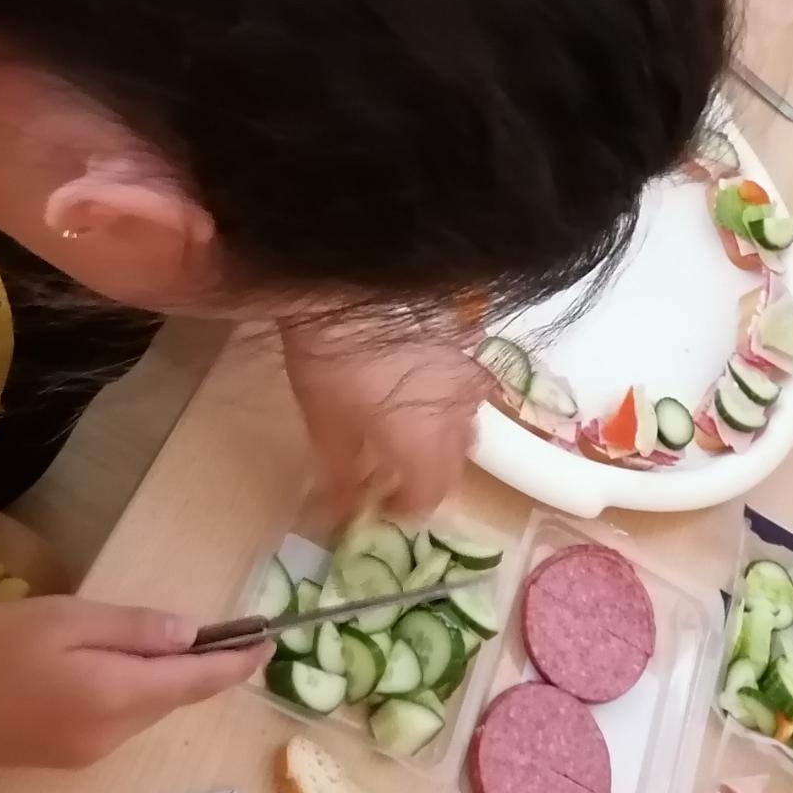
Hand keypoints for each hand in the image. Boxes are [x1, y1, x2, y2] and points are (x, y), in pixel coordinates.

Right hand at [0, 596, 267, 783]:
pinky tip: (117, 664)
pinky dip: (133, 689)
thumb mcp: (63, 620)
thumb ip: (132, 628)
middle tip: (229, 628)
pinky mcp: (63, 755)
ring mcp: (87, 751)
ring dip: (164, 676)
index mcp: (119, 698)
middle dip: (202, 665)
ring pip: (146, 707)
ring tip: (169, 638)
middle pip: (173, 696)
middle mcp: (114, 735)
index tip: (271, 644)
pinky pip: (117, 717)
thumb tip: (190, 633)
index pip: (197, 682)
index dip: (237, 664)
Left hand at [282, 323, 487, 526]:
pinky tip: (416, 385)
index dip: (403, 507)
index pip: (429, 498)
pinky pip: (462, 387)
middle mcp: (459, 417)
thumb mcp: (325, 424)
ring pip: (465, 424)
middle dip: (426, 476)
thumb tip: (341, 510)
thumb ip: (341, 474)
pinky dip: (444, 399)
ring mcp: (467, 377)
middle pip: (454, 465)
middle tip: (391, 471)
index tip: (379, 505)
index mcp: (426, 447)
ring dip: (440, 437)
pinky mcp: (466, 343)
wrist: (355, 281)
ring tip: (404, 427)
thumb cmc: (334, 361)